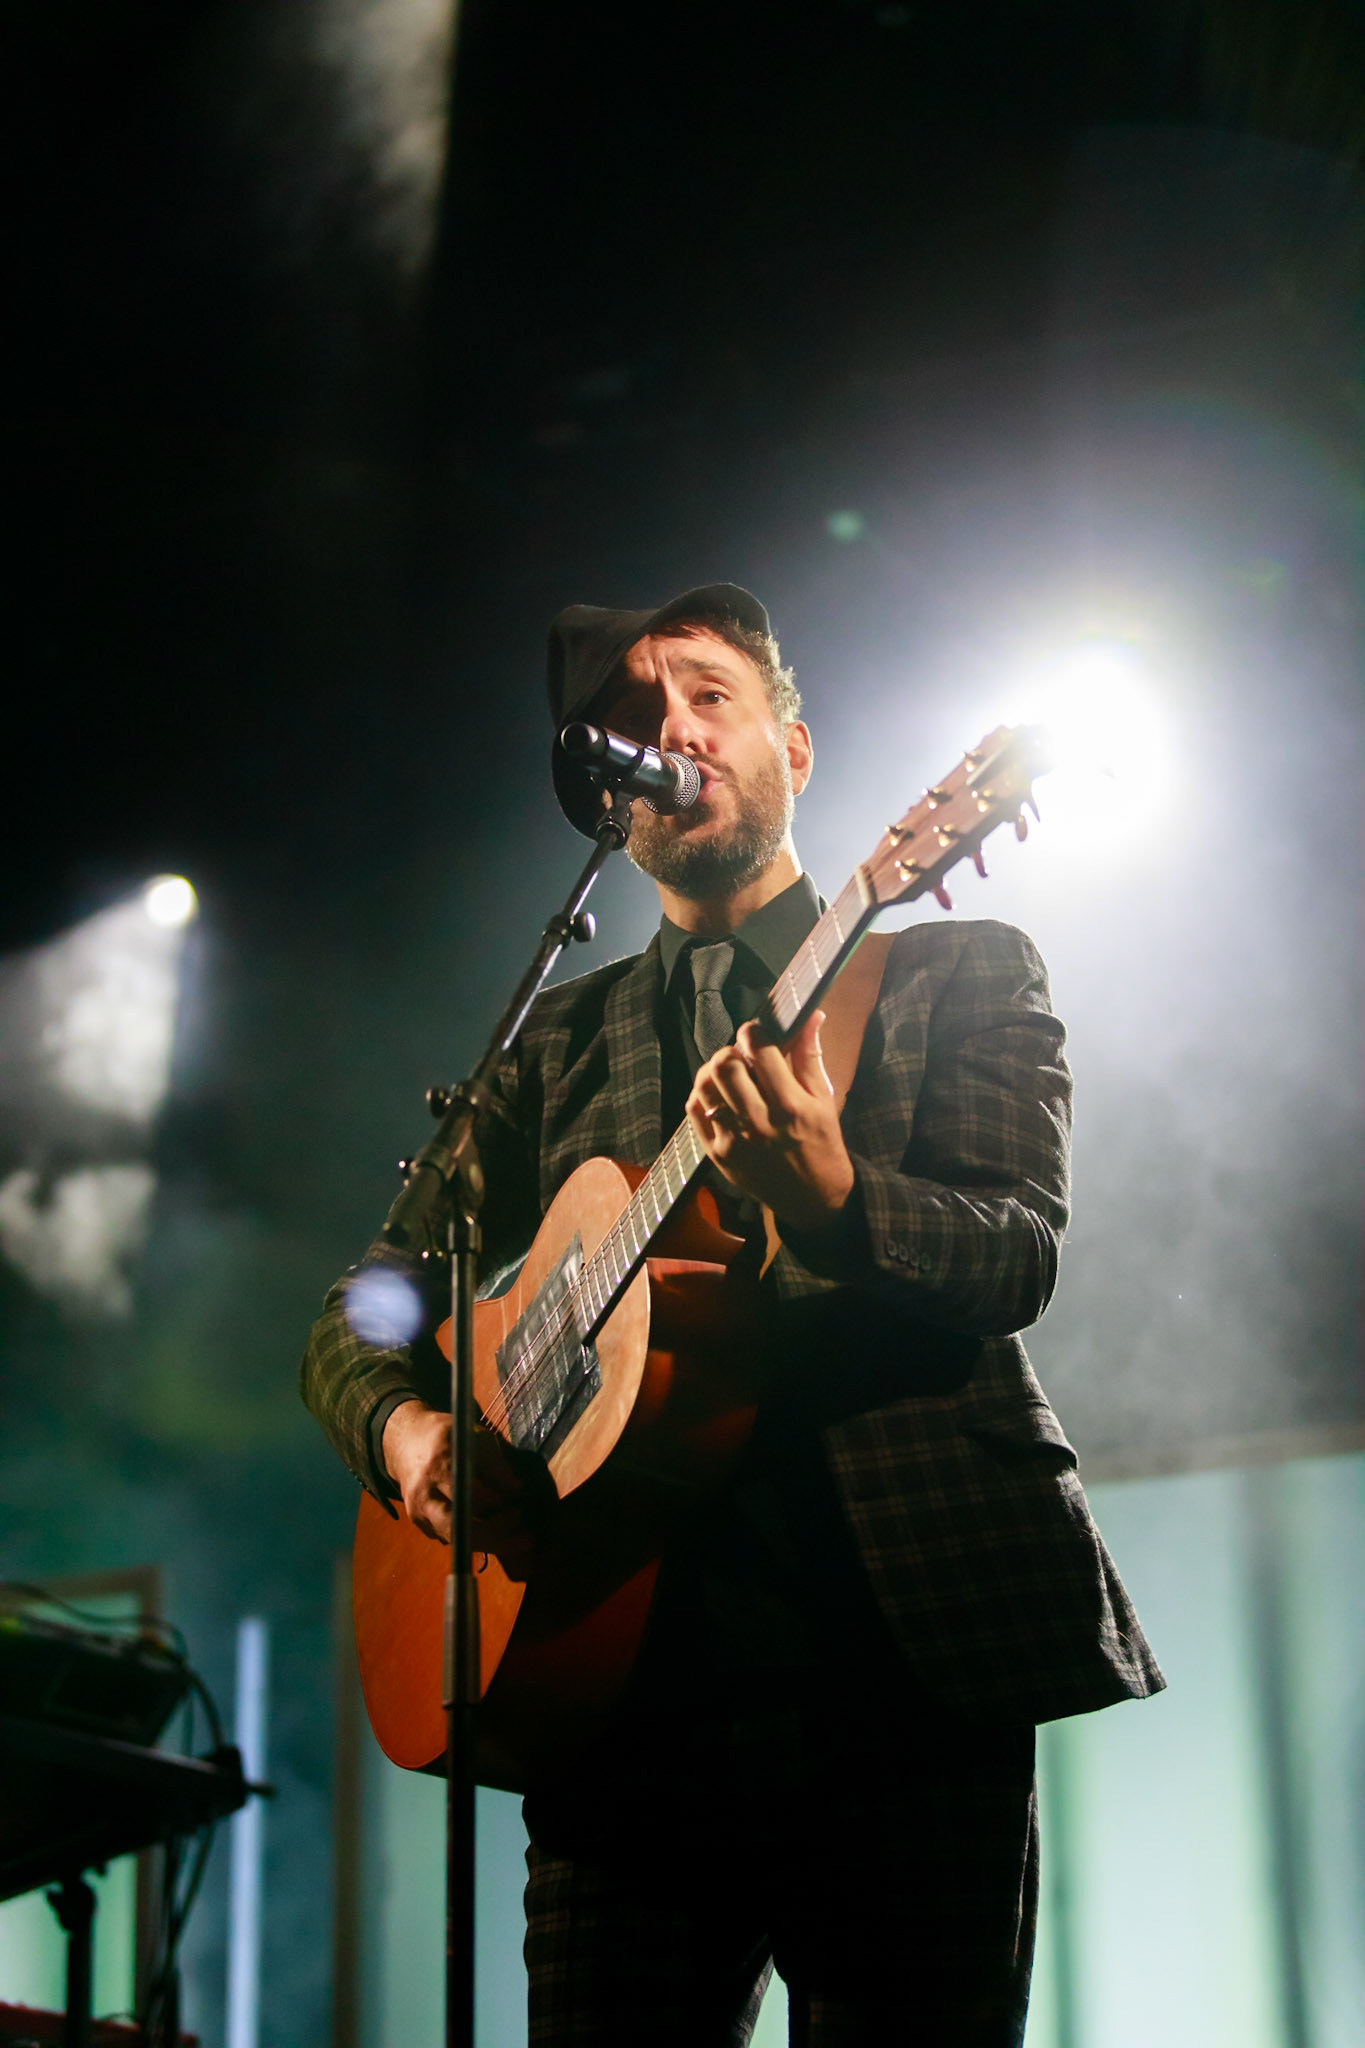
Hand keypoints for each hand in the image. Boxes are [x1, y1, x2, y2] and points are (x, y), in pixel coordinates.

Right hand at [380, 1400, 535, 1566]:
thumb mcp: (476, 1437)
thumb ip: (495, 1464)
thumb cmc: (448, 1436)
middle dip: (495, 1534)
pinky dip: (475, 1538)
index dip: (497, 1501)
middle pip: (458, 1525)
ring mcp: (418, 1510)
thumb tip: (516, 1489)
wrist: (407, 1441)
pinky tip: (495, 1531)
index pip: (470, 1493)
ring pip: (456, 1539)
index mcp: (440, 1462)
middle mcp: (425, 1490)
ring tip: (517, 1538)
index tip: (519, 1502)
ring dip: (489, 1542)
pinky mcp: (419, 1522)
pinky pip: (451, 1538)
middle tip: (524, 1533)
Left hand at [686, 1010, 854, 1232]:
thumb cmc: (822, 1144)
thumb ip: (809, 1056)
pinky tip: (720, 1098)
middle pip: (723, 1064)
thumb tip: (811, 1016)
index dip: (754, 1031)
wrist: (814, 1198)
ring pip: (703, 1085)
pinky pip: (694, 1111)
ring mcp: (734, 1141)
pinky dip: (703, 1096)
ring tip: (730, 1077)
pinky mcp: (717, 1155)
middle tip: (742, 1057)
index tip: (757, 1034)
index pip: (759, 1049)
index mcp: (791, 1107)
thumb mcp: (824, 1100)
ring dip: (714, 1072)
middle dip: (731, 1050)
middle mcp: (759, 1123)